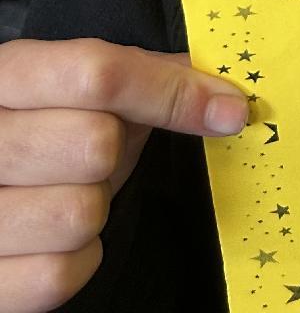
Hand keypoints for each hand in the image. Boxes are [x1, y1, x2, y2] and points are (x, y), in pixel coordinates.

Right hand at [0, 37, 246, 311]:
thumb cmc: (39, 130)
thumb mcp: (76, 89)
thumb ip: (143, 75)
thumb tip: (222, 93)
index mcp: (6, 77)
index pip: (98, 74)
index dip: (173, 92)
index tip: (228, 110)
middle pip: (96, 145)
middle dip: (114, 153)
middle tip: (94, 156)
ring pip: (81, 214)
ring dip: (95, 207)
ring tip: (67, 191)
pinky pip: (61, 275)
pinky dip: (76, 260)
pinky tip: (55, 236)